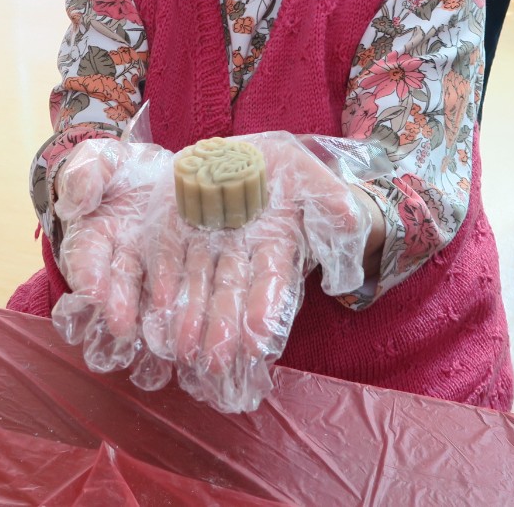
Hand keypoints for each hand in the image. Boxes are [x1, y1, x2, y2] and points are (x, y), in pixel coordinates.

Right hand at [49, 138, 169, 373]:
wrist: (155, 173)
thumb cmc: (119, 168)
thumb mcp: (99, 160)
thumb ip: (86, 175)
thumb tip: (77, 200)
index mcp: (93, 236)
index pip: (86, 257)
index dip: (88, 275)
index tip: (92, 293)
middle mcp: (120, 262)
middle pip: (118, 287)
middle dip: (119, 307)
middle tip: (123, 329)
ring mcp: (152, 271)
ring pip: (151, 299)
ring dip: (153, 323)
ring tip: (161, 342)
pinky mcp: (182, 272)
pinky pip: (186, 293)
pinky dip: (191, 312)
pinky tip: (198, 331)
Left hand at [139, 133, 368, 412]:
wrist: (240, 151)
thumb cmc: (282, 168)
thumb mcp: (310, 176)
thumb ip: (330, 198)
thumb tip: (353, 221)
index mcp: (276, 241)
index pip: (272, 279)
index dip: (265, 307)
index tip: (260, 339)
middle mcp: (240, 249)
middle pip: (231, 290)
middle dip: (223, 326)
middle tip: (216, 362)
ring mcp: (206, 240)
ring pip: (198, 281)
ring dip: (191, 315)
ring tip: (184, 349)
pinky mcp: (175, 227)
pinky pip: (169, 256)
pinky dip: (166, 280)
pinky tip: (160, 306)